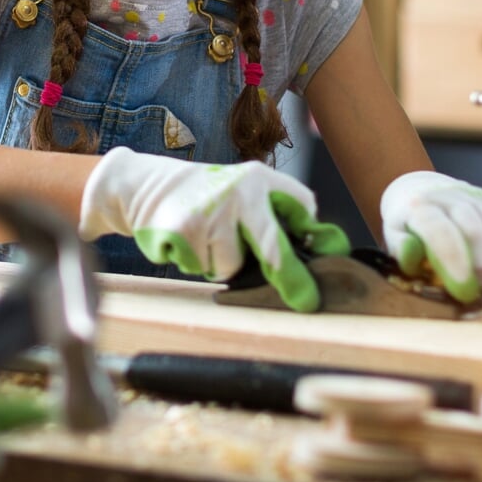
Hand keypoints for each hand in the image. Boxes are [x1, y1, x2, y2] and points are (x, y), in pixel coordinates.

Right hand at [80, 147, 347, 311]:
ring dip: (219, 263)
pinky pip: (202, 268)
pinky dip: (194, 262)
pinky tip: (184, 241)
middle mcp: (238, 192)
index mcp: (259, 180)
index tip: (337, 260)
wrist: (145, 185)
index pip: (301, 208)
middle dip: (293, 279)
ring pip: (231, 267)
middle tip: (307, 301)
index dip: (320, 238)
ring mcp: (209, 212)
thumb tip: (322, 247)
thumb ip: (277, 216)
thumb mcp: (243, 192)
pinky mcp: (182, 231)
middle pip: (273, 248)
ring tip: (204, 238)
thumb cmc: (205, 196)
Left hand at [379, 171, 481, 303]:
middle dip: (481, 260)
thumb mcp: (394, 236)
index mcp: (418, 206)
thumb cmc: (406, 224)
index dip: (453, 258)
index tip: (464, 286)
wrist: (418, 190)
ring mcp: (470, 195)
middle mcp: (446, 196)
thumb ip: (401, 249)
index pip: (439, 230)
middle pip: (472, 226)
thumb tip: (411, 253)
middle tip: (481, 288)